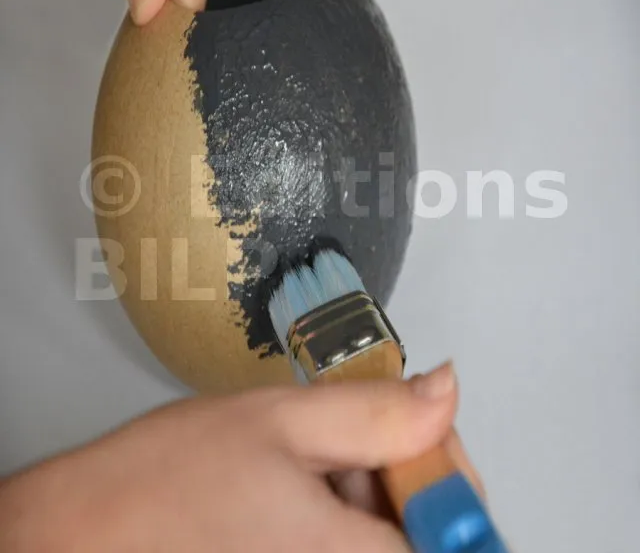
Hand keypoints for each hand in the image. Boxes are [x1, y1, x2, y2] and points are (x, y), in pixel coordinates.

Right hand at [0, 363, 483, 551]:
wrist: (82, 532)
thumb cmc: (170, 479)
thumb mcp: (282, 423)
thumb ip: (375, 410)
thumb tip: (445, 386)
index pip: (456, 531)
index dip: (442, 466)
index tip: (406, 421)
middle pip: (419, 531)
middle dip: (397, 469)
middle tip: (340, 431)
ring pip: (381, 533)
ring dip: (364, 486)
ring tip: (305, 456)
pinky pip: (344, 542)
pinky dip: (338, 506)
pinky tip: (297, 482)